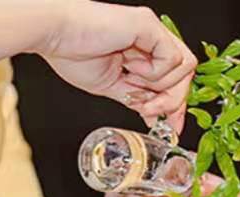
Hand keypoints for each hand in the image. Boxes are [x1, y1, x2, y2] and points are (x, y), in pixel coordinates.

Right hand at [40, 1, 197, 132]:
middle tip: (149, 110)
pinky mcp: (148, 25)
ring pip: (184, 67)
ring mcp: (152, 30)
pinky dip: (155, 72)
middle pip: (186, 74)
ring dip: (162, 87)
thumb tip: (154, 117)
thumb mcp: (111, 87)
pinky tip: (131, 67)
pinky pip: (172, 58)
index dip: (177, 104)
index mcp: (143, 50)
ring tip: (135, 85)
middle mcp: (151, 38)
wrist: (53, 35)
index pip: (176, 78)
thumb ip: (136, 100)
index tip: (174, 127)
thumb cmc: (71, 52)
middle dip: (172, 101)